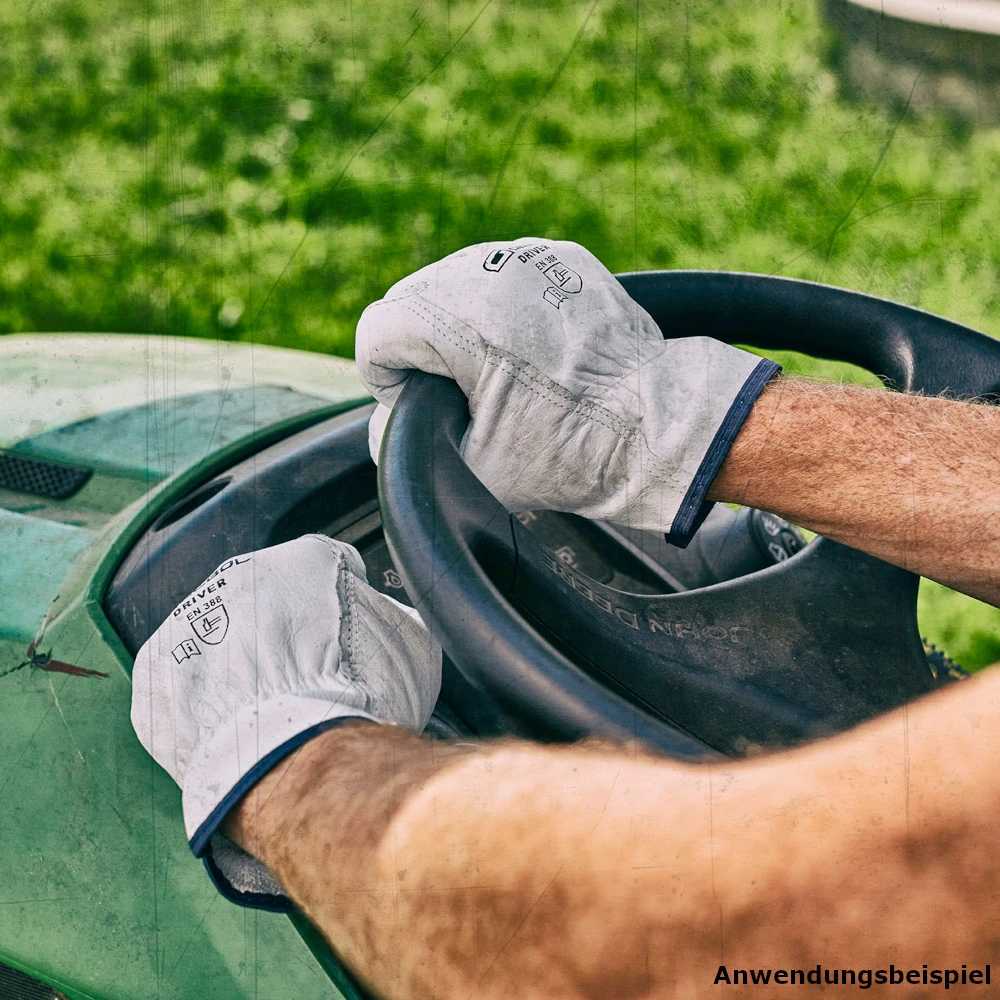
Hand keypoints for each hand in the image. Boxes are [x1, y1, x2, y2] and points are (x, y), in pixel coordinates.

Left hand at [130, 534, 440, 859]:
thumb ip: (387, 615)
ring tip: (270, 710)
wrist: (300, 755)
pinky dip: (206, 702)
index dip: (341, 606)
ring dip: (241, 664)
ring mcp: (193, 619)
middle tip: (308, 677)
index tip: (345, 639)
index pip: (326, 567)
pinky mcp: (158, 671)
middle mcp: (243, 573)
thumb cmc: (360, 699)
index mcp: (307, 558)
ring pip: (222, 636)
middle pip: (266, 599)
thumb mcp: (411, 643)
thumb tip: (382, 619)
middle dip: (284, 632)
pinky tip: (237, 727)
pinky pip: (185, 681)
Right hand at [357, 237, 778, 542]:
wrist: (654, 426)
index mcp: (451, 318)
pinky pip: (503, 277)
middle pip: (410, 300)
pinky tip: (531, 351)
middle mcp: (482, 272)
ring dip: (459, 324)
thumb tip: (387, 422)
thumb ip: (405, 436)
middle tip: (461, 395)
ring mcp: (525, 258)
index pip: (377, 333)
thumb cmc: (564, 452)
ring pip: (455, 282)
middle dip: (422, 348)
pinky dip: (502, 310)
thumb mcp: (466, 461)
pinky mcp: (560, 258)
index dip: (389, 380)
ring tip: (498, 373)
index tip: (423, 407)